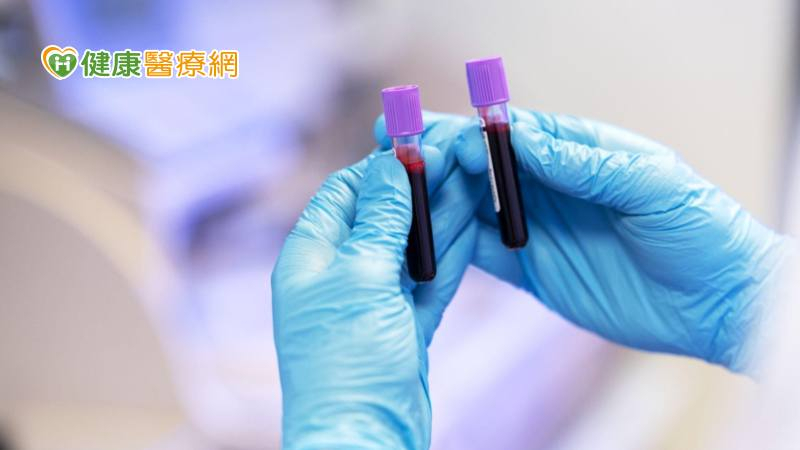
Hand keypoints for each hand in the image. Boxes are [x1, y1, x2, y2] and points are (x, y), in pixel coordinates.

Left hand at [271, 145, 481, 447]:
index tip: (416, 143)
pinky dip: (451, 255)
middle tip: (459, 156)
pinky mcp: (403, 325)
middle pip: (381, 216)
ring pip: (410, 246)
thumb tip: (390, 164)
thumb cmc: (346, 360)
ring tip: (474, 178)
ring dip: (441, 216)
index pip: (342, 193)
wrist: (365, 438)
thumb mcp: (360, 278)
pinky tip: (475, 225)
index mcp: (309, 257)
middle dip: (417, 188)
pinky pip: (429, 280)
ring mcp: (372, 302)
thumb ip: (379, 219)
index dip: (379, 166)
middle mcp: (338, 275)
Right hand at [377, 109, 789, 370]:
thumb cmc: (698, 229)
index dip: (470, 131)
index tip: (435, 138)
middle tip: (389, 149)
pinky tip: (417, 239)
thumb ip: (585, 163)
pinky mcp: (528, 270)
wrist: (715, 303)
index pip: (511, 133)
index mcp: (576, 152)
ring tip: (389, 192)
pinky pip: (478, 254)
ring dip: (431, 199)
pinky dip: (447, 246)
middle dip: (434, 156)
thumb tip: (522, 137)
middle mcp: (548, 186)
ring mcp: (534, 228)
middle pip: (479, 166)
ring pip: (469, 207)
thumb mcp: (651, 185)